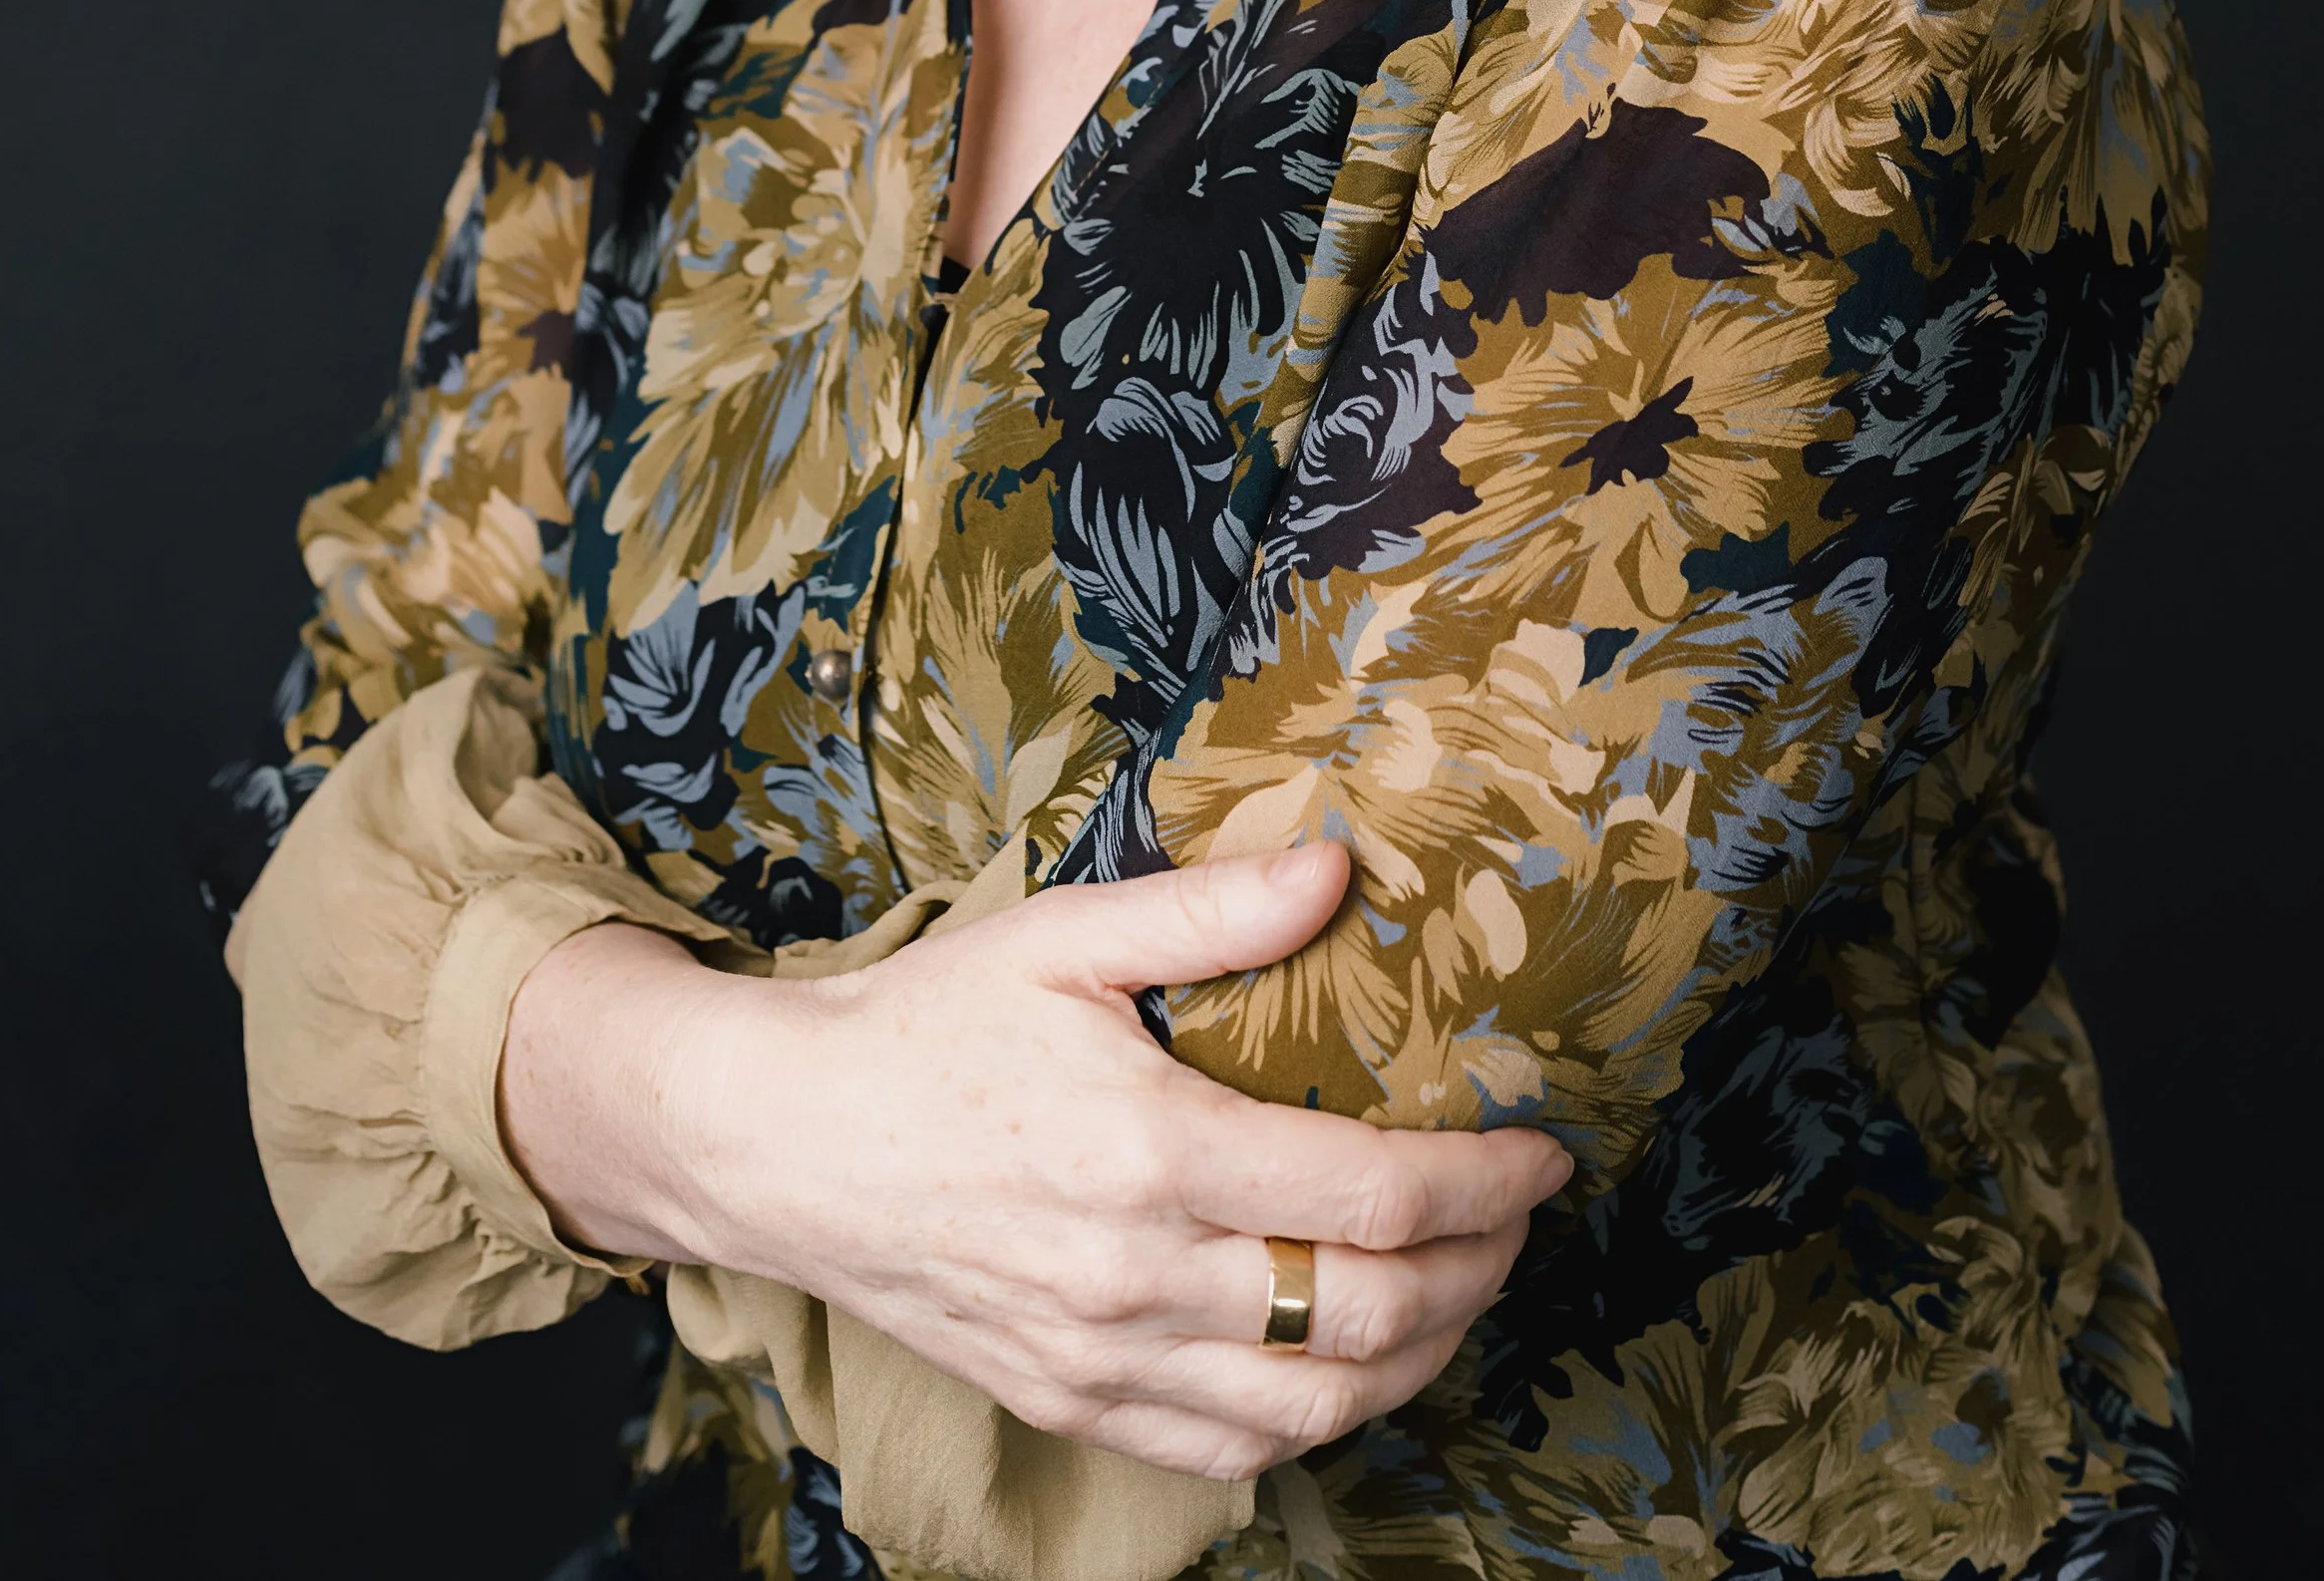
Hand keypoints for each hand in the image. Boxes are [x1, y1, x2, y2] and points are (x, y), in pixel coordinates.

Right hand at [502, 841, 1569, 1480]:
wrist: (783, 1140)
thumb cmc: (926, 1024)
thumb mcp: (1065, 933)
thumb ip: (1212, 912)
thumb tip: (1340, 868)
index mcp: (1151, 1151)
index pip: (1373, 1195)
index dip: (1484, 1181)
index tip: (1540, 1149)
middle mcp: (1137, 1278)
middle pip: (1368, 1315)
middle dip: (1479, 1272)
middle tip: (1520, 1217)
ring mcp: (1103, 1361)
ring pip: (1316, 1407)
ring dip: (1420, 1357)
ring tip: (1461, 1287)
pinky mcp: (1070, 1406)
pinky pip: (1231, 1455)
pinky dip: (1319, 1422)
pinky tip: (1352, 1363)